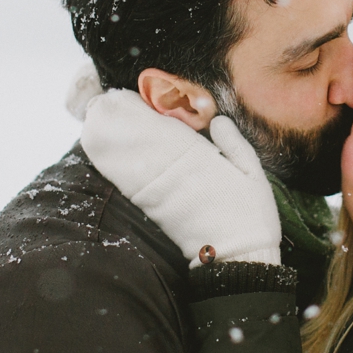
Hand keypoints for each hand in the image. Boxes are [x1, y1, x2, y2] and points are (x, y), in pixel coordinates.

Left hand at [81, 90, 280, 267]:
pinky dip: (113, 166)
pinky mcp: (152, 210)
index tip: (131, 94)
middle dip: (119, 121)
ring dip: (110, 142)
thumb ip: (234, 143)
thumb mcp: (253, 173)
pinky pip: (127, 182)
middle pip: (137, 140)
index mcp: (198, 158)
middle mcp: (171, 172)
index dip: (143, 110)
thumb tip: (217, 120)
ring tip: (98, 122)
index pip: (162, 127)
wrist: (235, 258)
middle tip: (106, 102)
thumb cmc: (250, 215)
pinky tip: (103, 152)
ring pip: (126, 161)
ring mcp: (158, 193)